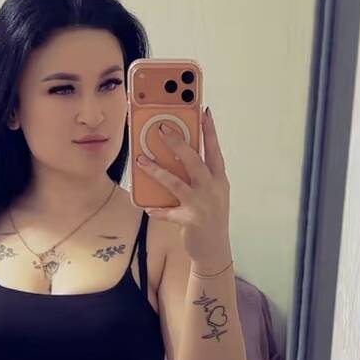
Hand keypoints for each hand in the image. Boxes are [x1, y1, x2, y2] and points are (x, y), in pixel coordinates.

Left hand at [134, 106, 230, 268]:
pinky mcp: (190, 220)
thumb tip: (177, 156)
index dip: (209, 130)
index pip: (214, 149)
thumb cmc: (210, 217)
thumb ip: (200, 176)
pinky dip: (157, 210)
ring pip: (176, 183)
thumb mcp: (212, 193)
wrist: (215, 249)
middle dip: (178, 144)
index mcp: (218, 178)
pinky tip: (147, 207)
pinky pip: (168, 213)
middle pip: (194, 161)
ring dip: (157, 171)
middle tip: (161, 129)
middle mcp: (212, 188)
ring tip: (141, 159)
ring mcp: (202, 204)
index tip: (204, 110)